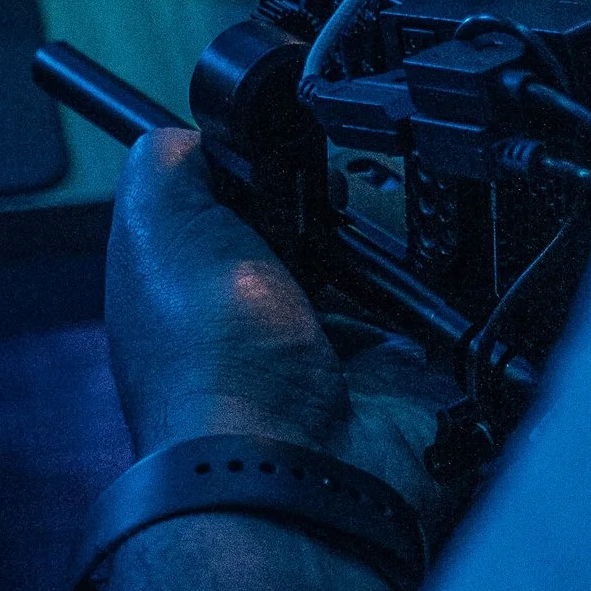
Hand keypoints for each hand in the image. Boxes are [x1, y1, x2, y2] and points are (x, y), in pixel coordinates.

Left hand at [105, 130, 438, 514]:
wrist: (293, 463)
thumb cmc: (211, 360)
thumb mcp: (159, 224)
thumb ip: (167, 164)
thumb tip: (197, 128)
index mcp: (189, 287)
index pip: (225, 204)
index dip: (253, 166)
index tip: (278, 139)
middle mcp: (251, 323)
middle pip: (305, 230)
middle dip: (328, 205)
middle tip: (332, 196)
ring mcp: (324, 359)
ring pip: (371, 272)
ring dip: (385, 254)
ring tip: (379, 242)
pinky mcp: (391, 385)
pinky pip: (427, 324)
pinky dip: (430, 307)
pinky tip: (418, 295)